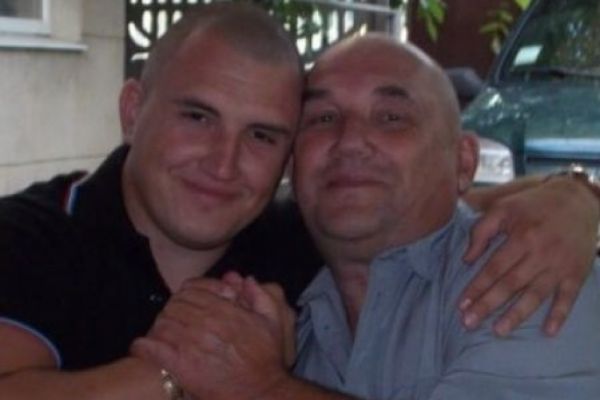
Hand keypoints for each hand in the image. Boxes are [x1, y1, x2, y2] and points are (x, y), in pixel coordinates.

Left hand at [131, 277, 290, 399]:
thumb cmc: (266, 359)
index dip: (183, 296)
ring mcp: (192, 344)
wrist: (261, 392)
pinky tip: (142, 347)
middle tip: (170, 321)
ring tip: (158, 335)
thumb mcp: (272, 322)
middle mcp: (206, 323)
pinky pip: (152, 349)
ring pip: (161, 324)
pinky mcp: (181, 367)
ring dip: (157, 328)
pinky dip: (142, 346)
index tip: (183, 305)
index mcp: (224, 309)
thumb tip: (245, 279)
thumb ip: (260, 296)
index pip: (190, 291)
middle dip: (170, 311)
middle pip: (173, 306)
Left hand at [460, 176, 599, 335]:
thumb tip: (466, 260)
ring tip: (498, 331)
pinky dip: (560, 315)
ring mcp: (560, 266)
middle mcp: (541, 254)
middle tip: (469, 323)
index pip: (494, 268)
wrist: (577, 199)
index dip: (477, 287)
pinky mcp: (577, 274)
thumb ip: (481, 231)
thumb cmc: (533, 204)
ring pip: (536, 295)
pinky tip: (548, 332)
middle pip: (511, 285)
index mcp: (521, 237)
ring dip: (516, 315)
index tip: (461, 305)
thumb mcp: (503, 208)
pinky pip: (568, 298)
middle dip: (488, 305)